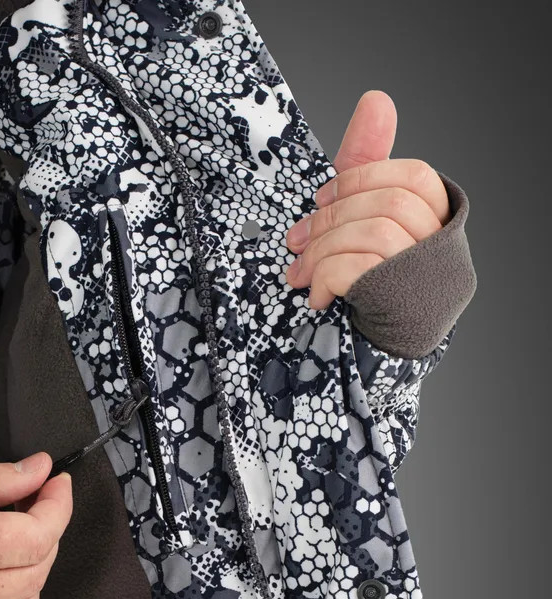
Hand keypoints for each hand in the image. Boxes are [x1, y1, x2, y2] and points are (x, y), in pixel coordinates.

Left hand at [284, 90, 450, 309]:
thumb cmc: (364, 284)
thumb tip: (377, 100)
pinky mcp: (406, 309)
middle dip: (331, 219)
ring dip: (323, 251)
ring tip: (300, 272)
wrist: (366, 359)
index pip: (413, 177)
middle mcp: (443, 249)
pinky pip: (361, 270)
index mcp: (439, 222)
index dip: (363, 179)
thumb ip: (366, 165)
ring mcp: (429, 280)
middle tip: (296, 240)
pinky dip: (327, 278)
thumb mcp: (358, 221)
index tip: (322, 198)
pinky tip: (317, 296)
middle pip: (390, 205)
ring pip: (376, 235)